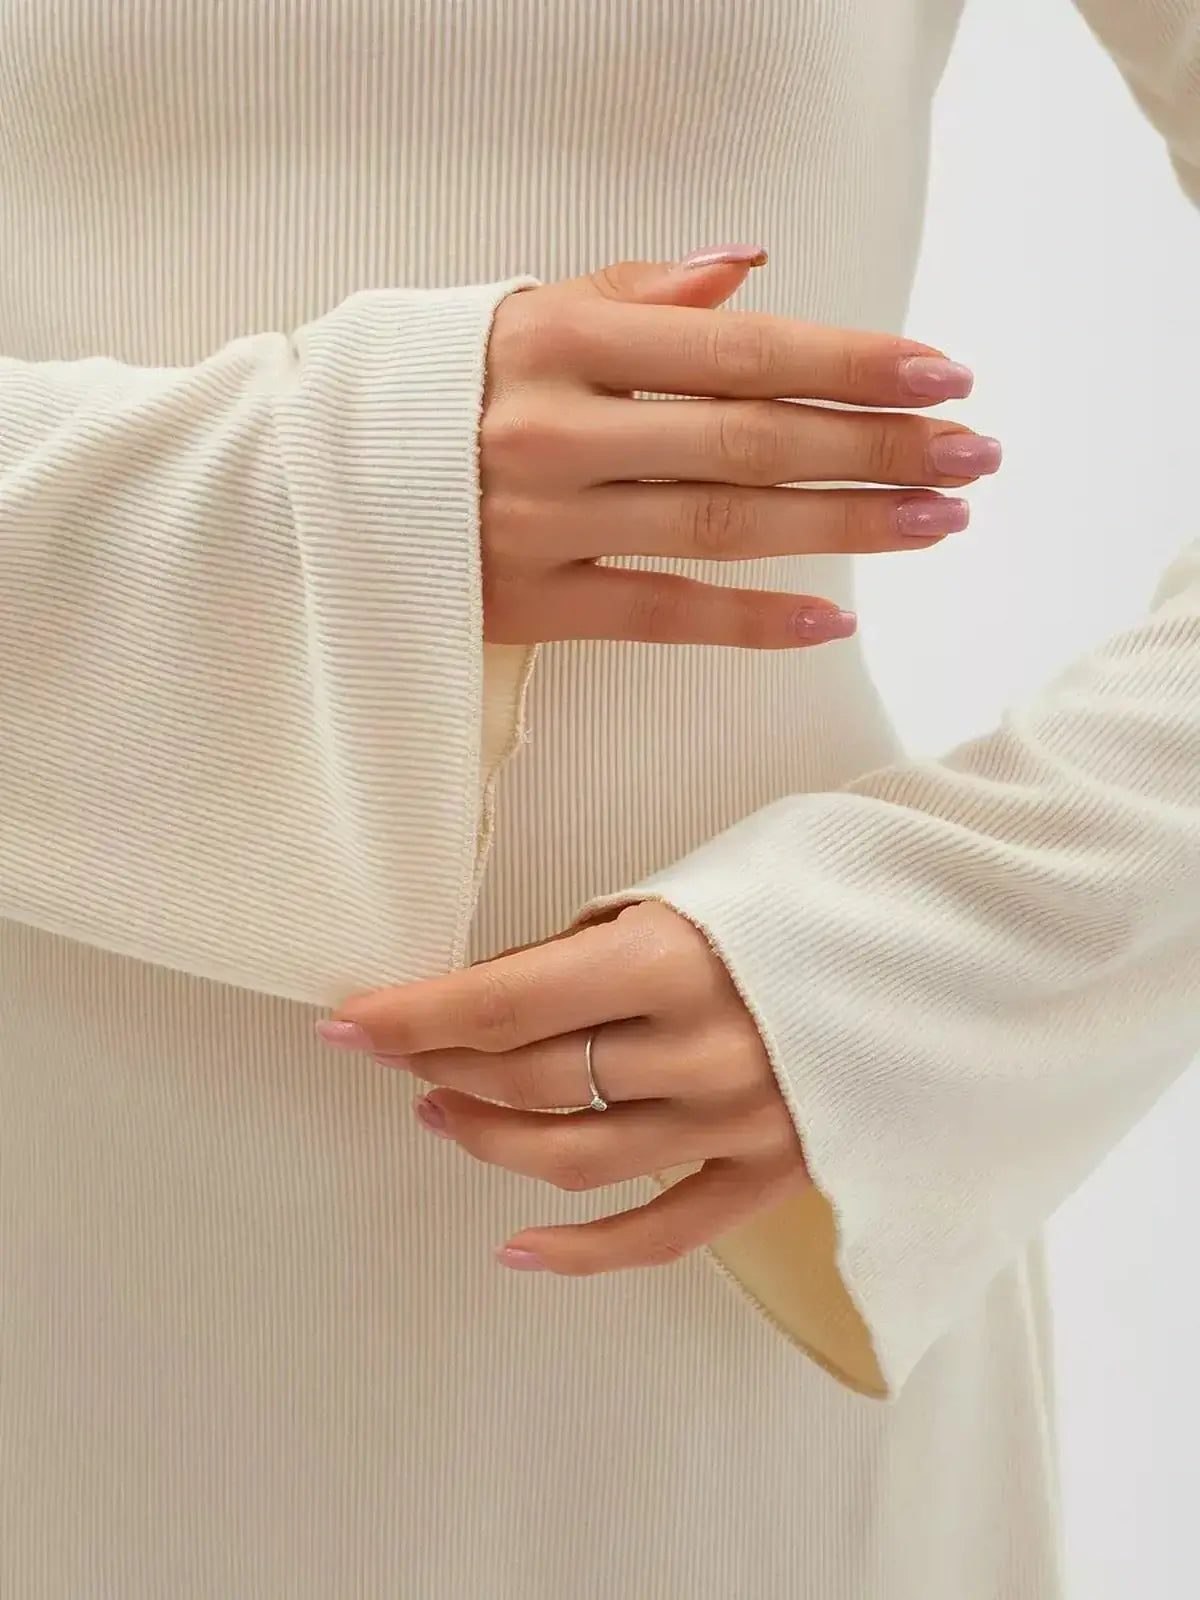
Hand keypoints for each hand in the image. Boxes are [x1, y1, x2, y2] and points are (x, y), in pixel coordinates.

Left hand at [318, 902, 807, 1273]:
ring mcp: (740, 1121)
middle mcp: (701, 1050)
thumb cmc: (827, 884)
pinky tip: (517, 1250)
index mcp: (678, 958)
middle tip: (401, 1051)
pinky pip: (662, 1232)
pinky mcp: (774, 1171)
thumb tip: (514, 985)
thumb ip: (611, 939)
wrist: (965, 937)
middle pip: (532, 1077)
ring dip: (490, 1139)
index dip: (413, 1014)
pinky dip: (583, 1252)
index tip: (345, 1021)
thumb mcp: (708, 878)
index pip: (506, 1001)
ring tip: (443, 1115)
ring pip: (576, 1157)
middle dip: (446, 1063)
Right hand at [480, 243, 997, 649]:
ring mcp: (539, 523)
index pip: (737, 349)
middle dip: (874, 447)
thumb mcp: (521, 313)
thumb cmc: (434, 387)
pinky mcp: (526, 605)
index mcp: (558, 338)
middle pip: (747, 441)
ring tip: (938, 523)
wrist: (304, 482)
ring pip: (718, 528)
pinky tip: (834, 621)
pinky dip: (749, 622)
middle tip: (973, 457)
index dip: (848, 363)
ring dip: (841, 528)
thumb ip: (637, 294)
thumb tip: (752, 271)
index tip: (943, 374)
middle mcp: (553, 428)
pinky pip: (657, 616)